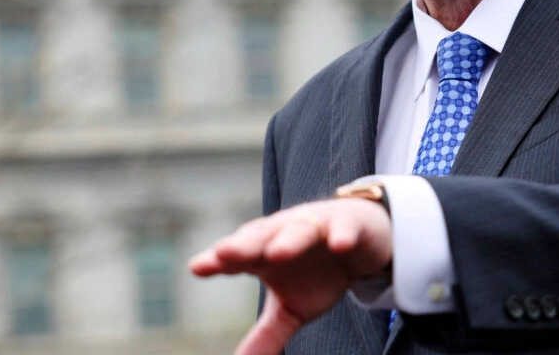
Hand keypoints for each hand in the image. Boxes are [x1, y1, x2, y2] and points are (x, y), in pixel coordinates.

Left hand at [189, 198, 392, 354]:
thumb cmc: (317, 272)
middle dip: (244, 244)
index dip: (217, 261)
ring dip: (288, 240)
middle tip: (224, 253)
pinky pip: (344, 228)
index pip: (237, 257)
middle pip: (261, 236)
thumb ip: (266, 335)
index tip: (197, 268)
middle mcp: (285, 234)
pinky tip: (338, 245)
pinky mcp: (349, 224)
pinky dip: (342, 235)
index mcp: (265, 254)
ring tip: (277, 253)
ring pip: (300, 230)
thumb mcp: (291, 308)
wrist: (361, 239)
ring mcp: (317, 226)